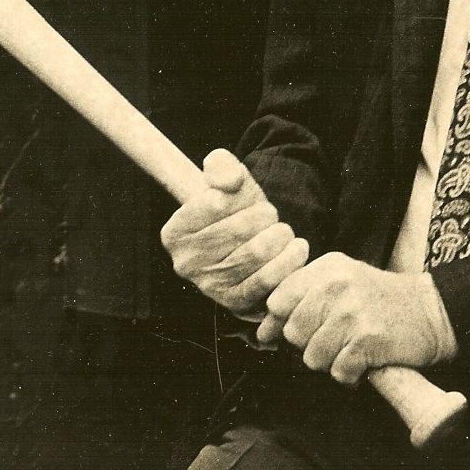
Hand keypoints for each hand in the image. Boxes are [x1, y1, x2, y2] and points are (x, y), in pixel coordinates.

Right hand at [159, 149, 307, 314]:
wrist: (257, 247)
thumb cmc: (238, 212)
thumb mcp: (228, 180)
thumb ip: (222, 166)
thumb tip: (229, 180)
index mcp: (174, 233)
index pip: (216, 203)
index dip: (242, 196)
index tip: (247, 200)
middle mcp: (185, 264)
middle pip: (240, 228)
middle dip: (266, 217)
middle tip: (271, 219)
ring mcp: (210, 287)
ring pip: (258, 253)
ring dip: (282, 237)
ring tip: (283, 233)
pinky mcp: (237, 303)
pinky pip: (269, 280)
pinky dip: (289, 260)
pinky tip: (295, 250)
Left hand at [260, 252, 454, 382]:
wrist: (433, 312)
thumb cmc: (381, 301)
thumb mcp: (343, 280)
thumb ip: (304, 296)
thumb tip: (263, 332)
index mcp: (327, 268)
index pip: (278, 300)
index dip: (279, 324)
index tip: (295, 333)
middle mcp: (337, 285)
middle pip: (293, 333)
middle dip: (310, 346)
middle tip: (335, 342)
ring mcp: (353, 312)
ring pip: (312, 357)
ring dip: (330, 363)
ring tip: (351, 351)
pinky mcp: (368, 340)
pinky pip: (338, 372)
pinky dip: (350, 376)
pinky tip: (364, 363)